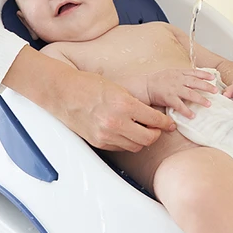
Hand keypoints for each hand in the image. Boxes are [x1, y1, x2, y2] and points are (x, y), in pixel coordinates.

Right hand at [3, 46, 175, 151]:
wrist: (62, 92)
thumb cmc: (87, 85)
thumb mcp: (118, 88)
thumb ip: (135, 103)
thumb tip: (151, 115)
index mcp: (124, 105)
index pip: (155, 120)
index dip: (166, 124)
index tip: (169, 124)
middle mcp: (116, 123)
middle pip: (148, 139)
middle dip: (156, 134)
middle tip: (158, 129)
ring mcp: (106, 135)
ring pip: (135, 146)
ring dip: (142, 140)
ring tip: (141, 130)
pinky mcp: (98, 142)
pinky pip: (120, 148)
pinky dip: (127, 142)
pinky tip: (126, 133)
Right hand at [146, 68, 217, 118]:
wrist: (144, 86)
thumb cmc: (155, 81)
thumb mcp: (169, 73)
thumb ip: (180, 75)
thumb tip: (190, 79)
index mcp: (178, 72)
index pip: (194, 72)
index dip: (204, 75)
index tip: (213, 78)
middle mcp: (177, 79)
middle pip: (195, 82)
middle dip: (207, 86)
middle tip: (216, 91)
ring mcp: (173, 89)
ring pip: (190, 94)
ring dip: (200, 99)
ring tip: (209, 104)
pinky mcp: (168, 98)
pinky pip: (179, 105)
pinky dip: (186, 111)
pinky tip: (193, 115)